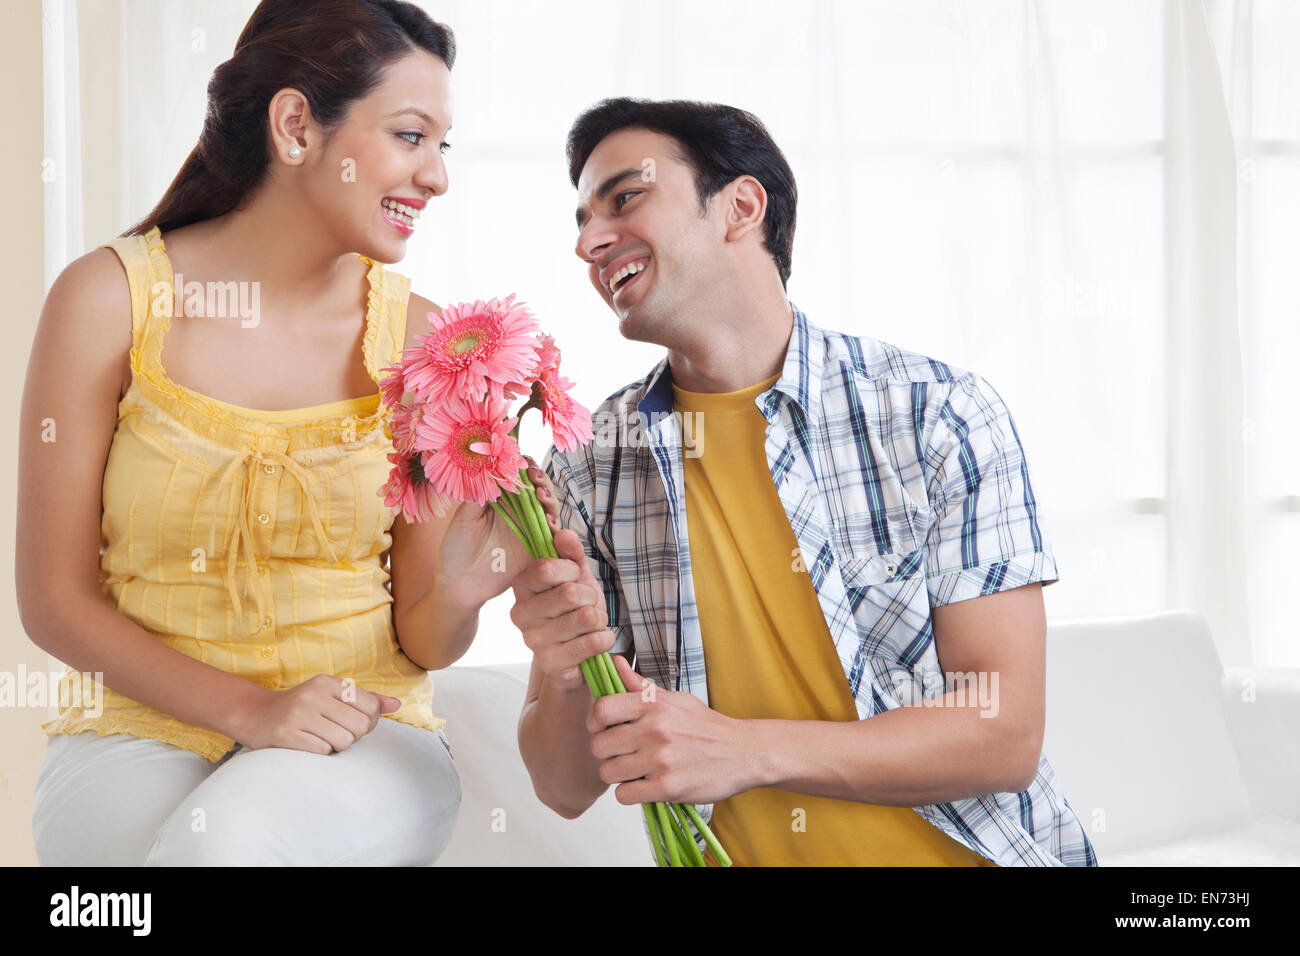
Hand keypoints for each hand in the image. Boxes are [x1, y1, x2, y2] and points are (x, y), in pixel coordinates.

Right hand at [231, 674, 400, 754]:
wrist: (254, 714)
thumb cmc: (301, 707)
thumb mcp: (332, 695)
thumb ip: (366, 700)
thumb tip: (397, 705)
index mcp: (328, 682)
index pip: (371, 706)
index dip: (370, 721)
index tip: (355, 723)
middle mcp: (314, 694)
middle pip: (360, 726)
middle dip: (354, 736)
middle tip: (338, 733)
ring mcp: (299, 714)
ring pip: (344, 741)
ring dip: (337, 746)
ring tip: (322, 737)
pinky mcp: (287, 734)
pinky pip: (323, 751)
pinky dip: (320, 752)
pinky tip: (308, 743)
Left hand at [436, 455, 562, 608]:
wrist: (459, 583)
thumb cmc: (456, 548)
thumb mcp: (464, 516)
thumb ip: (479, 493)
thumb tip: (489, 465)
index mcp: (501, 500)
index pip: (519, 477)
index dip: (524, 467)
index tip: (523, 460)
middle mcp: (518, 512)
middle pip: (539, 489)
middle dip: (540, 479)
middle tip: (535, 476)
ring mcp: (529, 530)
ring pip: (548, 509)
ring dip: (549, 498)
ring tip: (542, 495)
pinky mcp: (536, 549)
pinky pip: (552, 536)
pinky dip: (555, 527)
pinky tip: (550, 521)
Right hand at [509, 525, 616, 691]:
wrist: (580, 652)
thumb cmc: (576, 608)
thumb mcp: (576, 575)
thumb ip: (571, 553)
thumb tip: (563, 533)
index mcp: (522, 586)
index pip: (546, 569)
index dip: (571, 570)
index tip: (575, 576)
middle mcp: (520, 614)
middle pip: (569, 594)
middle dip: (590, 597)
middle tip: (588, 604)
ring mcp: (533, 641)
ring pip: (585, 618)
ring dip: (599, 618)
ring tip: (593, 623)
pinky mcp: (551, 663)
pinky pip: (591, 643)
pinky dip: (604, 638)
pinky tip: (599, 639)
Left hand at [586, 654, 761, 805]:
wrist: (743, 753)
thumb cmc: (705, 726)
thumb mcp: (675, 699)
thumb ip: (640, 685)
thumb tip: (614, 662)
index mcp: (653, 704)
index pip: (601, 709)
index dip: (595, 722)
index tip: (603, 728)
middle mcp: (655, 729)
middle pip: (599, 745)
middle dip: (605, 752)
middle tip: (620, 753)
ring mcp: (660, 760)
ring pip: (608, 772)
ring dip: (617, 774)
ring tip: (634, 770)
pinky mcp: (667, 787)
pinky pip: (624, 795)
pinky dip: (630, 793)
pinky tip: (644, 785)